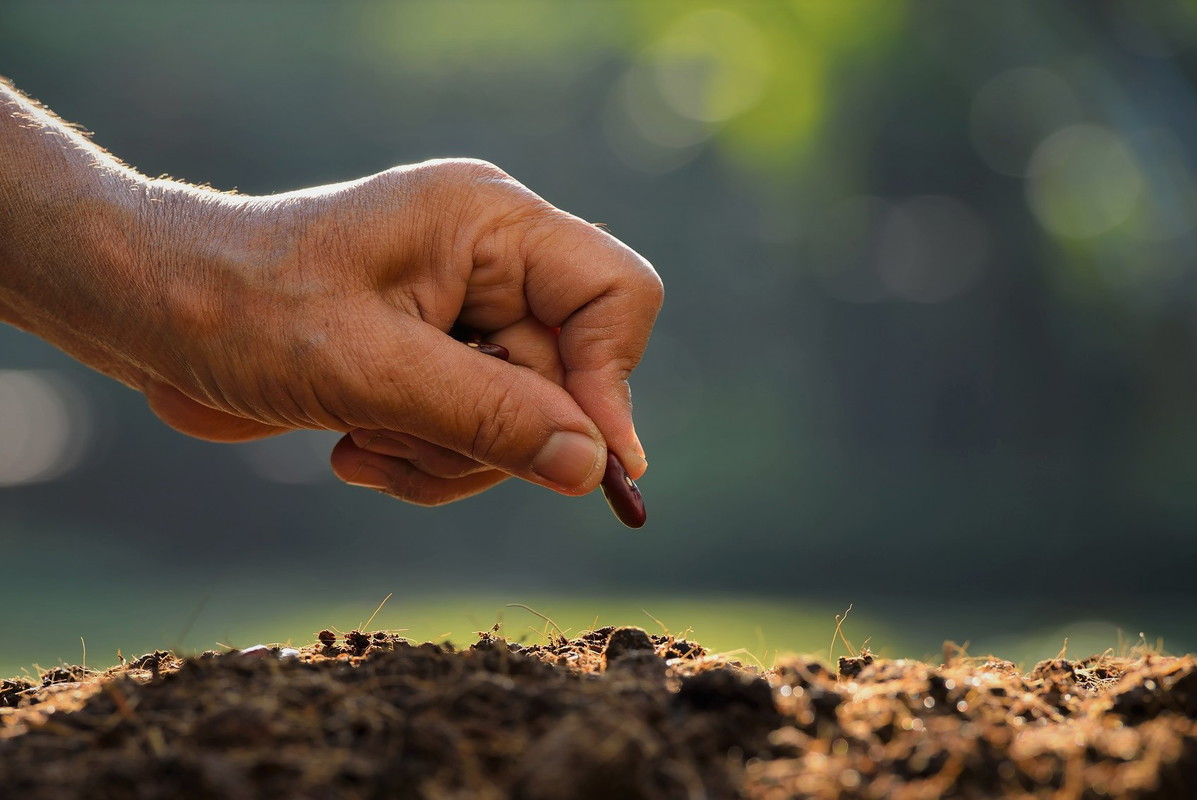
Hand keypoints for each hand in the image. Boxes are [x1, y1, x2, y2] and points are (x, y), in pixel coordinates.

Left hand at [139, 159, 661, 504]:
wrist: (151, 310)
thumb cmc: (242, 311)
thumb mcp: (370, 370)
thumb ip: (489, 416)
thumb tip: (594, 468)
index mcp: (490, 223)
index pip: (617, 293)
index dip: (609, 381)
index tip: (579, 461)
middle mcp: (493, 260)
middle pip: (568, 378)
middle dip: (487, 433)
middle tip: (401, 435)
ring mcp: (466, 310)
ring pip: (524, 421)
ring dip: (445, 455)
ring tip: (362, 439)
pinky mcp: (437, 356)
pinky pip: (476, 435)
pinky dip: (422, 460)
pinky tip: (354, 446)